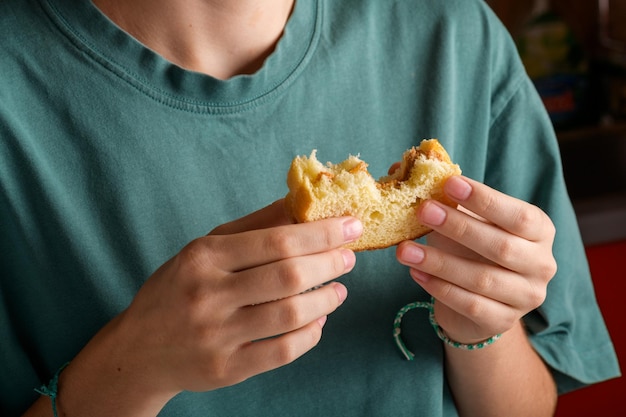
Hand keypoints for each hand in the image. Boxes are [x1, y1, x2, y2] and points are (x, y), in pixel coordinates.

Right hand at [107, 201, 361, 397]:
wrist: (139, 349)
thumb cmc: (178, 288)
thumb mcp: (205, 248)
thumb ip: (254, 226)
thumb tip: (301, 202)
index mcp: (204, 257)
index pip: (276, 240)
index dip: (321, 232)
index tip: (350, 226)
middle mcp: (208, 295)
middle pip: (288, 275)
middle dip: (330, 263)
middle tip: (349, 258)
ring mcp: (217, 336)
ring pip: (290, 314)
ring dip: (326, 299)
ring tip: (339, 289)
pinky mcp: (226, 369)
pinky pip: (282, 351)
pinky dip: (310, 335)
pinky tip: (319, 320)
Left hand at [396, 176, 556, 343]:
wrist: (479, 302)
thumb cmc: (473, 250)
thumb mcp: (468, 221)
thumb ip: (448, 198)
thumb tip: (400, 167)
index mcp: (539, 231)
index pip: (518, 215)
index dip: (485, 199)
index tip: (449, 184)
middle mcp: (542, 264)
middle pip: (501, 246)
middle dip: (459, 227)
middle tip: (422, 211)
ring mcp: (526, 296)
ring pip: (482, 279)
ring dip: (439, 262)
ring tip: (404, 249)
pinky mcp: (504, 321)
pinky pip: (470, 304)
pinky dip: (439, 288)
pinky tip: (415, 273)